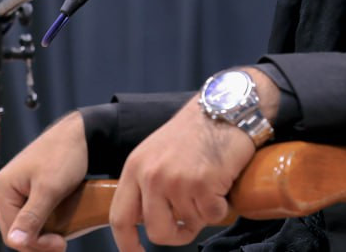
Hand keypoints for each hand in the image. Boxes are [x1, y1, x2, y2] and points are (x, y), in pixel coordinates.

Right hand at [0, 111, 88, 250]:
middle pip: (16, 230)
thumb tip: (14, 241)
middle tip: (62, 244)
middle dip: (38, 241)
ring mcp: (16, 189)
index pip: (12, 232)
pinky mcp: (29, 189)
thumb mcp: (49, 189)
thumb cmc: (65, 155)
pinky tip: (59, 224)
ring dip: (42, 234)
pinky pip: (32, 214)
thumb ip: (31, 217)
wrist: (81, 134)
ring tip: (62, 236)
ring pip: (25, 224)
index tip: (61, 245)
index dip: (36, 244)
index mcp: (2, 188)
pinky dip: (45, 223)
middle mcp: (5, 189)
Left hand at [107, 98, 255, 250]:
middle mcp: (151, 175)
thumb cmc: (195, 132)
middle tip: (189, 226)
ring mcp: (176, 180)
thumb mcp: (157, 153)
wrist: (225, 108)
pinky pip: (212, 216)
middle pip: (157, 231)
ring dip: (203, 213)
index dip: (126, 244)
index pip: (120, 217)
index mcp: (135, 167)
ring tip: (209, 186)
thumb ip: (146, 184)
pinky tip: (221, 182)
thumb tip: (145, 223)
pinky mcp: (203, 184)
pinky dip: (221, 206)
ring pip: (190, 224)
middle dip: (176, 235)